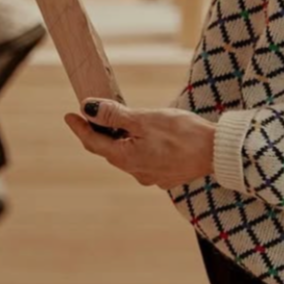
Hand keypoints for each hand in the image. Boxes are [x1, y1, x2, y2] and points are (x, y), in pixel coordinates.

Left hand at [64, 100, 216, 190]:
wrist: (216, 152)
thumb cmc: (181, 133)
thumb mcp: (144, 119)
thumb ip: (114, 115)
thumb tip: (87, 108)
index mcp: (126, 158)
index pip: (94, 142)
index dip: (80, 128)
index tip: (68, 115)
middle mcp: (135, 172)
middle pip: (109, 150)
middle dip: (98, 133)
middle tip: (89, 116)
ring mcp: (151, 176)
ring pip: (126, 155)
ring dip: (119, 140)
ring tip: (116, 124)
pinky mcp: (165, 174)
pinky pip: (143, 159)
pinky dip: (137, 146)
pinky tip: (144, 136)